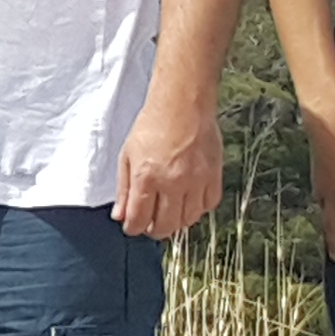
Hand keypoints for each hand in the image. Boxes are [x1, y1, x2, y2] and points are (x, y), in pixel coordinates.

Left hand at [115, 92, 221, 243]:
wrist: (182, 105)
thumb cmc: (152, 126)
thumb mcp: (127, 156)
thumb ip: (124, 190)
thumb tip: (121, 216)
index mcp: (146, 178)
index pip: (139, 220)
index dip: (133, 228)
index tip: (133, 226)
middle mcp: (172, 183)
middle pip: (166, 226)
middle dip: (155, 230)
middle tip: (151, 224)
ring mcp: (195, 180)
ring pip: (188, 219)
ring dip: (177, 221)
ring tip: (170, 212)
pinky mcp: (213, 175)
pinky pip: (208, 204)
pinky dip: (199, 208)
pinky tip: (189, 201)